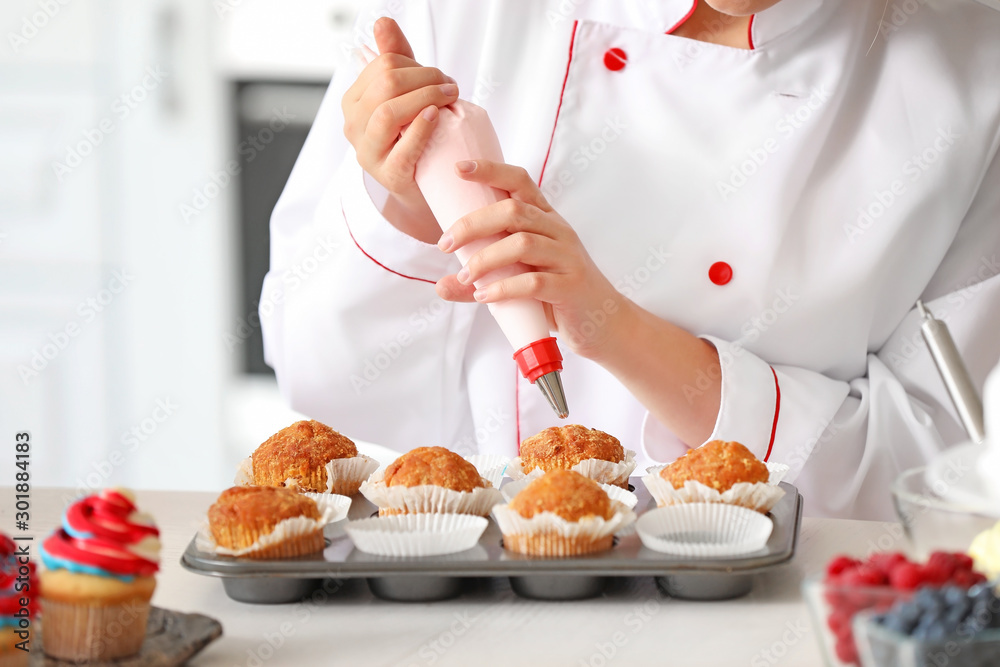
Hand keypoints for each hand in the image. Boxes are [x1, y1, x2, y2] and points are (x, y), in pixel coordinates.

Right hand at [341, 18, 458, 241]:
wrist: (421, 187)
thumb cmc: (414, 137)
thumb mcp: (406, 95)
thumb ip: (395, 58)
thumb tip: (383, 22)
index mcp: (354, 101)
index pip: (382, 66)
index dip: (416, 65)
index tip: (440, 76)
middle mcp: (354, 125)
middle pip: (386, 85)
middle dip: (424, 78)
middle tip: (450, 86)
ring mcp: (368, 152)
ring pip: (388, 112)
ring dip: (425, 98)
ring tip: (448, 98)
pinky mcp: (388, 175)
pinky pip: (401, 147)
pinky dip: (420, 128)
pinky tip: (435, 116)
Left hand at [435, 160, 627, 358]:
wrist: (605, 325)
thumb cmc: (559, 296)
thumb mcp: (519, 281)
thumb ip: (483, 280)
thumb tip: (441, 285)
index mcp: (546, 220)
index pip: (520, 181)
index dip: (490, 170)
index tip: (458, 167)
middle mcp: (558, 231)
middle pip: (513, 210)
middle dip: (473, 223)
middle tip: (446, 243)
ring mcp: (567, 257)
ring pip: (522, 243)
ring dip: (486, 258)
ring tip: (465, 276)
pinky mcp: (571, 287)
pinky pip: (533, 282)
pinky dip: (503, 288)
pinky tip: (484, 296)